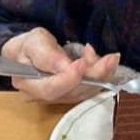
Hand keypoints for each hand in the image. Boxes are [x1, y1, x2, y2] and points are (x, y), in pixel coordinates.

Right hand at [0, 27, 119, 103]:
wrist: (29, 52)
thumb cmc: (29, 45)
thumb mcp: (34, 41)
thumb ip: (46, 54)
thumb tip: (64, 67)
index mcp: (28, 84)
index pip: (50, 89)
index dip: (69, 79)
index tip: (82, 63)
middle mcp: (42, 97)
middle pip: (71, 93)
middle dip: (93, 77)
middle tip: (110, 59)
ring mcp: (57, 98)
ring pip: (83, 93)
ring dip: (102, 76)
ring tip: (112, 59)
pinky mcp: (70, 95)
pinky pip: (88, 90)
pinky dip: (101, 77)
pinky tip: (107, 62)